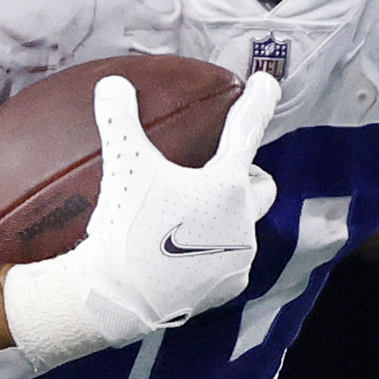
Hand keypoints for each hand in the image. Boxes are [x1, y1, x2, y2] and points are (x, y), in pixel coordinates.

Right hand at [0, 69, 278, 363]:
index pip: (248, 130)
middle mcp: (243, 221)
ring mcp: (239, 257)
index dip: (260, 101)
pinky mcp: (228, 286)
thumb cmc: (125, 226)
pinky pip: (230, 260)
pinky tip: (185, 254)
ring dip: (227, 217)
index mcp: (225, 185)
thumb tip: (112, 83)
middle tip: (220, 172)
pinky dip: (214, 252)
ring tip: (194, 217)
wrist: (120, 296)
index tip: (266, 82)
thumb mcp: (122, 166)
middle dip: (249, 175)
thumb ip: (119, 119)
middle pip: (261, 186)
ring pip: (244, 227)